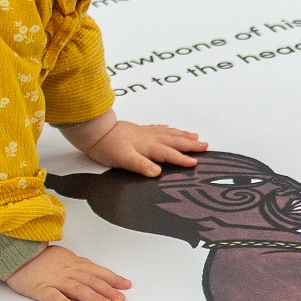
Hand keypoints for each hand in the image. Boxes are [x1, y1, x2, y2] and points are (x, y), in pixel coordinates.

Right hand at [4, 245, 130, 300]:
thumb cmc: (41, 258)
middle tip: (121, 299)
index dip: (113, 278)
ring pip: (77, 288)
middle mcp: (67, 271)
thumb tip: (96, 272)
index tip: (126, 285)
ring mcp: (54, 280)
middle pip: (91, 280)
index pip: (97, 271)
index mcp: (74, 264)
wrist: (16, 256)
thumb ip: (80, 265)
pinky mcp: (41, 289)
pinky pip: (53, 296)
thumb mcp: (65, 257)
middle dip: (108, 290)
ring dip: (92, 296)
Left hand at [71, 113, 206, 176]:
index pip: (170, 154)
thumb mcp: (123, 159)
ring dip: (183, 135)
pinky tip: (170, 129)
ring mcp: (145, 133)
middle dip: (191, 144)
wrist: (95, 132)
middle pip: (174, 141)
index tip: (196, 163)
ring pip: (169, 133)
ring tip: (196, 136)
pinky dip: (169, 129)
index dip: (183, 159)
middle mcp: (150, 138)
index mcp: (149, 146)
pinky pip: (159, 128)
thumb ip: (141, 165)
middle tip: (205, 146)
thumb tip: (156, 172)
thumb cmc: (107, 147)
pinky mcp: (139, 130)